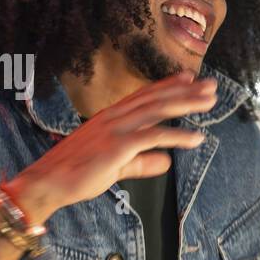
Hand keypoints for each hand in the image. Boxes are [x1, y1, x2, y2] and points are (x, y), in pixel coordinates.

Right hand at [8, 71, 216, 221]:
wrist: (47, 182)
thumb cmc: (76, 174)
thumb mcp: (115, 166)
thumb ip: (141, 163)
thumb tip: (166, 162)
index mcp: (110, 117)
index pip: (144, 96)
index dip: (168, 85)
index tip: (189, 77)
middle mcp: (114, 118)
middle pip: (156, 98)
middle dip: (186, 90)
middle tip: (211, 85)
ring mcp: (115, 130)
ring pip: (158, 110)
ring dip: (187, 103)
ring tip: (210, 100)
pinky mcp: (118, 147)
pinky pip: (154, 138)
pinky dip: (178, 136)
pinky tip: (197, 138)